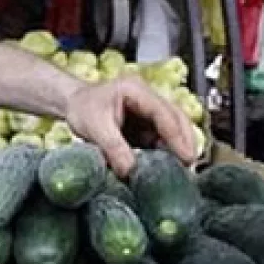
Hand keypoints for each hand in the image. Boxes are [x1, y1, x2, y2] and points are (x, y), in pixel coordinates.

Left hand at [64, 78, 196, 176]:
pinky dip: (165, 153)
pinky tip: (166, 168)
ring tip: (182, 170)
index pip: (164, 114)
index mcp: (136, 91)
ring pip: (172, 130)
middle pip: (177, 119)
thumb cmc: (82, 108)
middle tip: (190, 166)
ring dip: (178, 149)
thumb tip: (130, 171)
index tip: (186, 157)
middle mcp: (148, 99)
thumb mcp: (94, 128)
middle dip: (186, 142)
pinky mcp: (145, 125)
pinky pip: (160, 139)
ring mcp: (148, 112)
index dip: (177, 136)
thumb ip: (113, 148)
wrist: (72, 104)